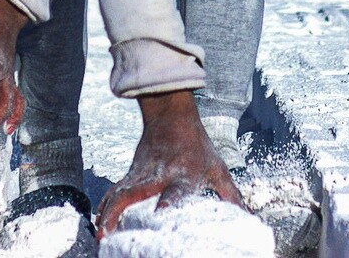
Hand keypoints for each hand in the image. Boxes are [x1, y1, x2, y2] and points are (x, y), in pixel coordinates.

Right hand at [96, 90, 242, 236]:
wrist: (171, 114)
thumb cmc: (197, 145)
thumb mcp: (217, 168)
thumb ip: (231, 195)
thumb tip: (249, 217)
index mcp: (183, 174)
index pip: (175, 190)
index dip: (169, 202)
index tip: (161, 212)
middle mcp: (158, 174)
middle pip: (135, 193)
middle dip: (120, 212)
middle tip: (107, 233)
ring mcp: (141, 173)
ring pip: (120, 192)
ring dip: (108, 213)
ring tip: (100, 234)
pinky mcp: (131, 172)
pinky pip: (115, 190)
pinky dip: (106, 205)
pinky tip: (99, 221)